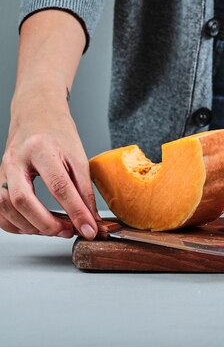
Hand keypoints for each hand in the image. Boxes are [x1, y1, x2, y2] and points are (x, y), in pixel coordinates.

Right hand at [0, 9, 98, 238]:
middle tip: (68, 232)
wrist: (36, 114)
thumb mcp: (78, 157)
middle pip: (22, 199)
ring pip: (5, 206)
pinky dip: (15, 223)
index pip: (59, 187)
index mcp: (41, 149)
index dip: (76, 212)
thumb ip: (84, 189)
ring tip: (55, 230)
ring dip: (30, 225)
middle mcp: (16, 159)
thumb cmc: (59, 133)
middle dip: (46, 223)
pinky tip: (34, 226)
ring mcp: (2, 168)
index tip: (90, 228)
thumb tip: (91, 218)